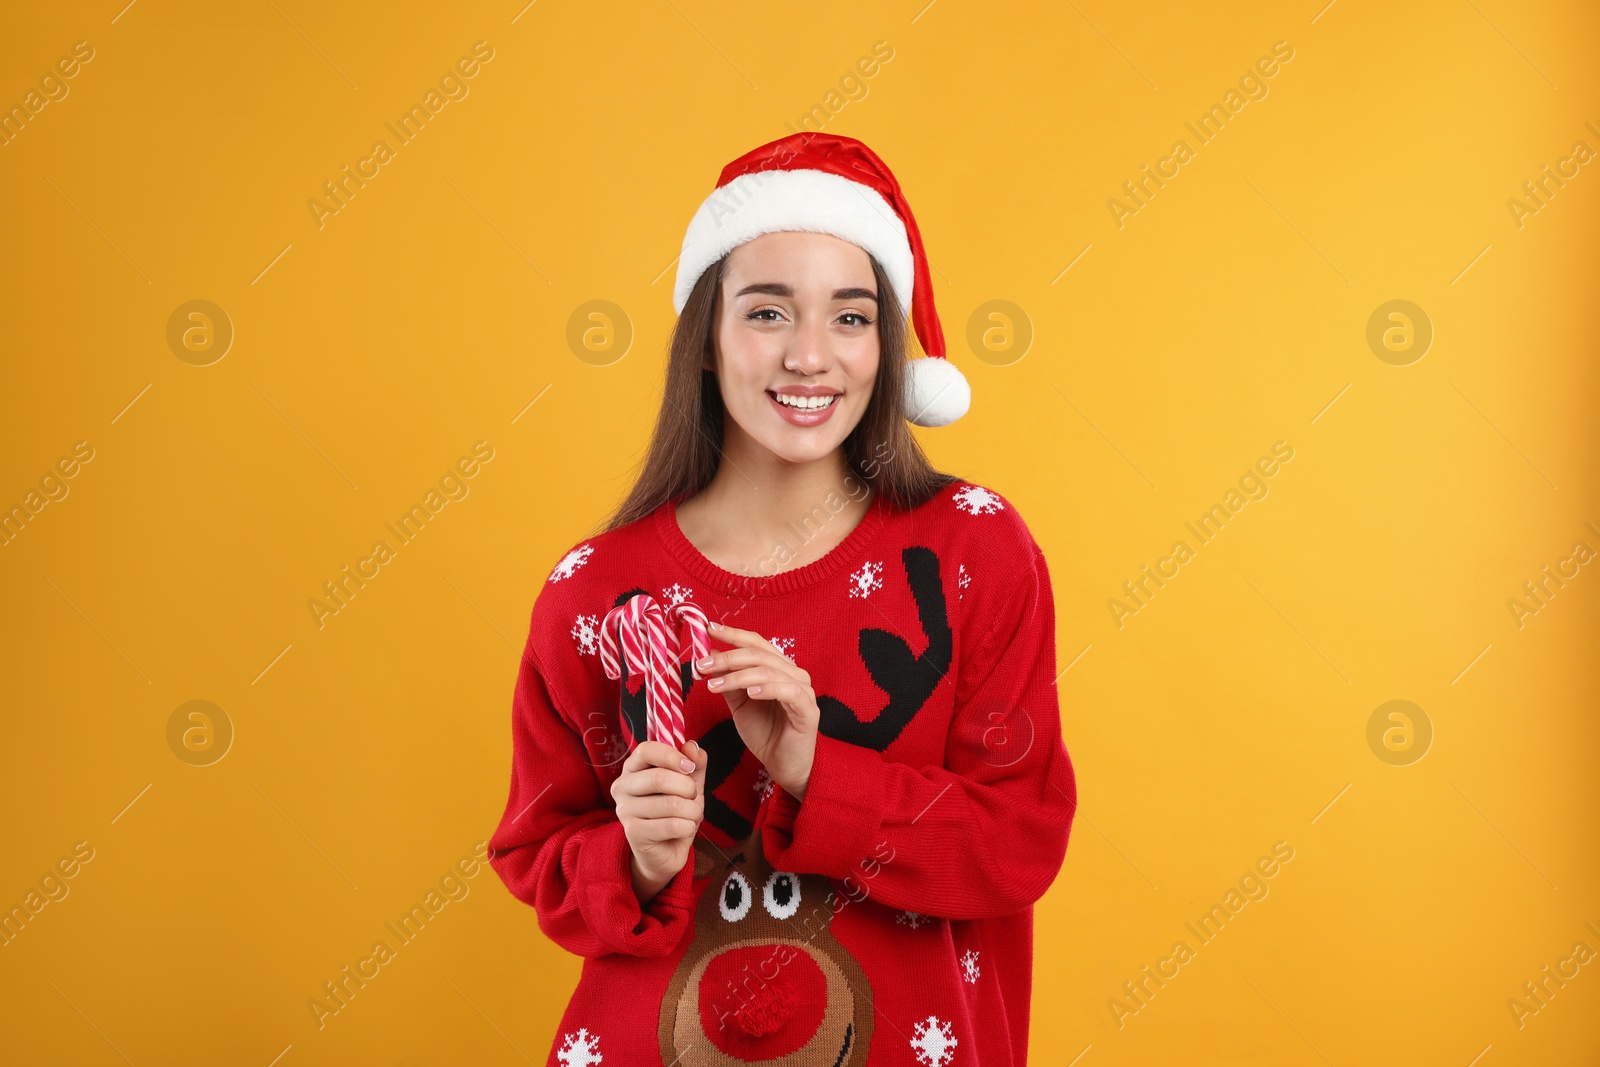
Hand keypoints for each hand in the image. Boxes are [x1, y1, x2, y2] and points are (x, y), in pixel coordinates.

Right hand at [610, 739, 707, 903]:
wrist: (667, 850)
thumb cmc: (676, 812)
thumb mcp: (689, 784)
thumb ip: (694, 764)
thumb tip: (692, 746)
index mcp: (633, 768)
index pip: (646, 750)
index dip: (672, 756)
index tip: (689, 767)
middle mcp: (622, 787)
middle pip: (658, 777)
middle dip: (687, 787)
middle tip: (693, 796)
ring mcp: (624, 811)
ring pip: (669, 803)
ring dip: (692, 810)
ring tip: (691, 815)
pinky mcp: (633, 833)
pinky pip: (670, 825)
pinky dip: (688, 826)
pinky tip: (685, 829)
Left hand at [698, 622, 817, 801]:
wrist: (784, 765)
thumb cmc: (765, 733)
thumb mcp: (739, 704)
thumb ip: (727, 680)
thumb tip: (708, 655)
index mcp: (778, 667)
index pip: (755, 643)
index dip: (732, 634)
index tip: (708, 628)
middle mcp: (793, 673)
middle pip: (758, 655)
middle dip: (727, 658)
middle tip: (702, 665)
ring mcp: (803, 690)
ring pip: (768, 671)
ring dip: (737, 676)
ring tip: (714, 685)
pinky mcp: (808, 709)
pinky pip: (788, 692)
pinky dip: (768, 689)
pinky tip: (750, 692)